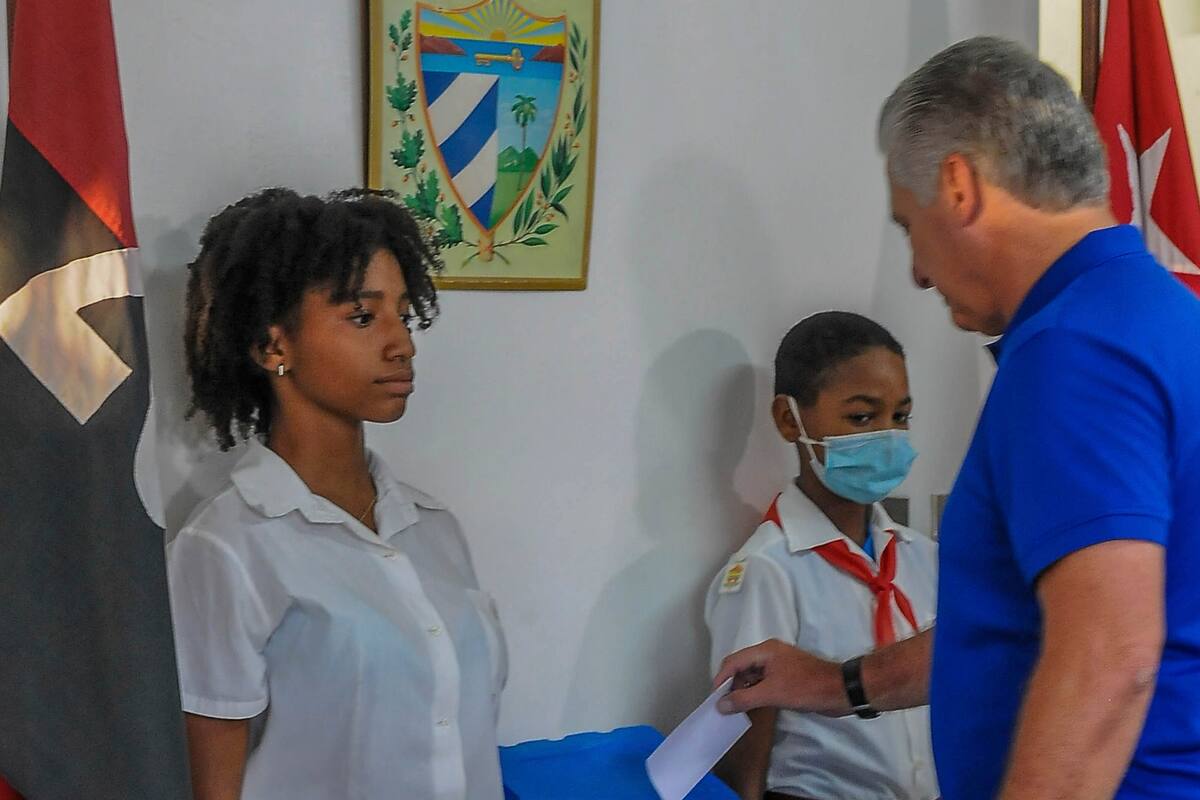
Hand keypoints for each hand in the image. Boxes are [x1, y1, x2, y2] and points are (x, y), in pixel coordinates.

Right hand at [714, 639, 845, 715]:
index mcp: (765, 650)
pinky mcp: (787, 676)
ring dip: (743, 689)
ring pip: (752, 675)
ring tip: (735, 708)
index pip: (733, 661)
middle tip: (724, 705)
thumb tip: (720, 705)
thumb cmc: (806, 688)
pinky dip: (755, 692)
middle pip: (741, 666)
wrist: (840, 690)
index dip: (721, 678)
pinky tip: (751, 705)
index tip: (714, 698)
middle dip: (731, 684)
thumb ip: (743, 699)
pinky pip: (763, 682)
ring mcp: (779, 665)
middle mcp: (769, 654)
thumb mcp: (772, 694)